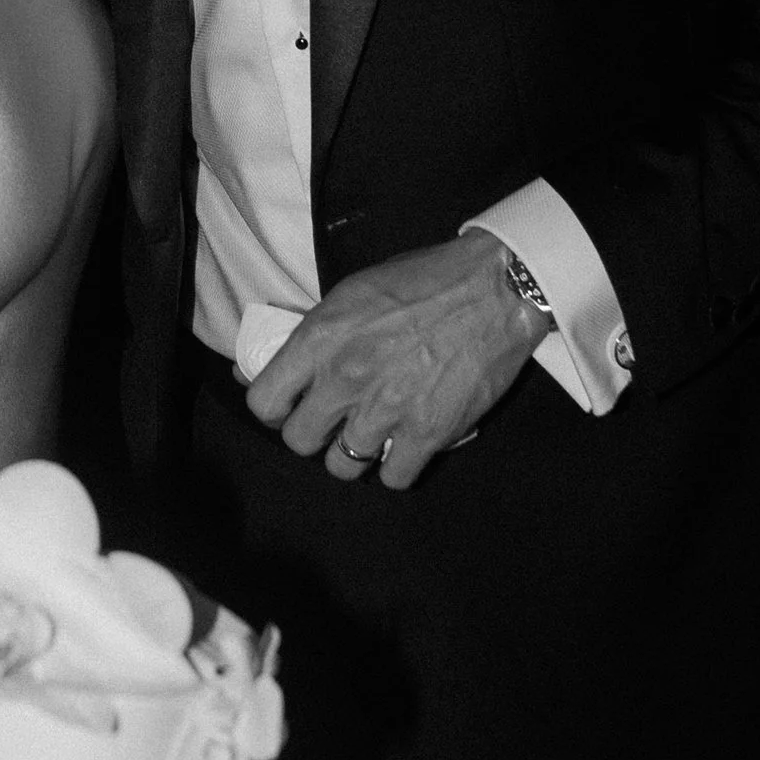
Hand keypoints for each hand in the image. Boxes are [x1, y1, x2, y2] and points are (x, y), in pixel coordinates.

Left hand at [243, 235, 546, 488]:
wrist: (496, 288)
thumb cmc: (424, 281)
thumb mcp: (353, 293)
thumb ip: (314, 336)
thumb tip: (270, 369)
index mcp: (320, 337)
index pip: (263, 401)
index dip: (274, 409)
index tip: (292, 406)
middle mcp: (345, 378)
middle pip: (299, 441)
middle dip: (314, 434)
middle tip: (336, 421)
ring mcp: (386, 409)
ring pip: (342, 466)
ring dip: (355, 454)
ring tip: (374, 434)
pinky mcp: (428, 433)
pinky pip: (394, 478)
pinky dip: (399, 467)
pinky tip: (408, 445)